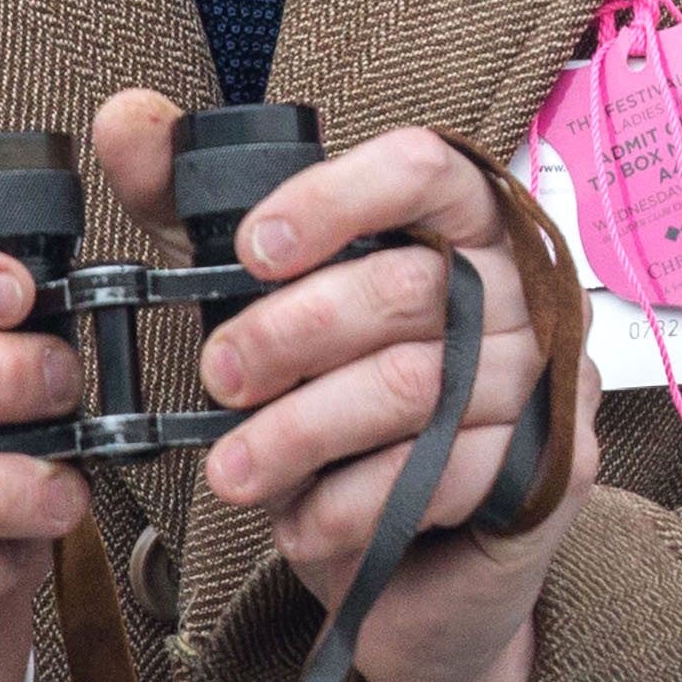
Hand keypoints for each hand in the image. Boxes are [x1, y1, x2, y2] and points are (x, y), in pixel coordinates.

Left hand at [95, 88, 595, 681]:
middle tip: (217, 380)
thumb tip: (125, 118)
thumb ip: (195, 212)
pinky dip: (353, 503)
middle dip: (289, 337)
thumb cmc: (342, 406)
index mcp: (465, 223)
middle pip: (406, 286)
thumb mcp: (259, 303)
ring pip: (416, 388)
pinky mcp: (556, 466)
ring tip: (232, 472)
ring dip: (301, 435)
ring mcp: (552, 375)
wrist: (419, 563)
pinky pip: (446, 474)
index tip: (250, 251)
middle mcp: (525, 286)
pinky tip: (303, 519)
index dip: (335, 200)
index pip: (425, 168)